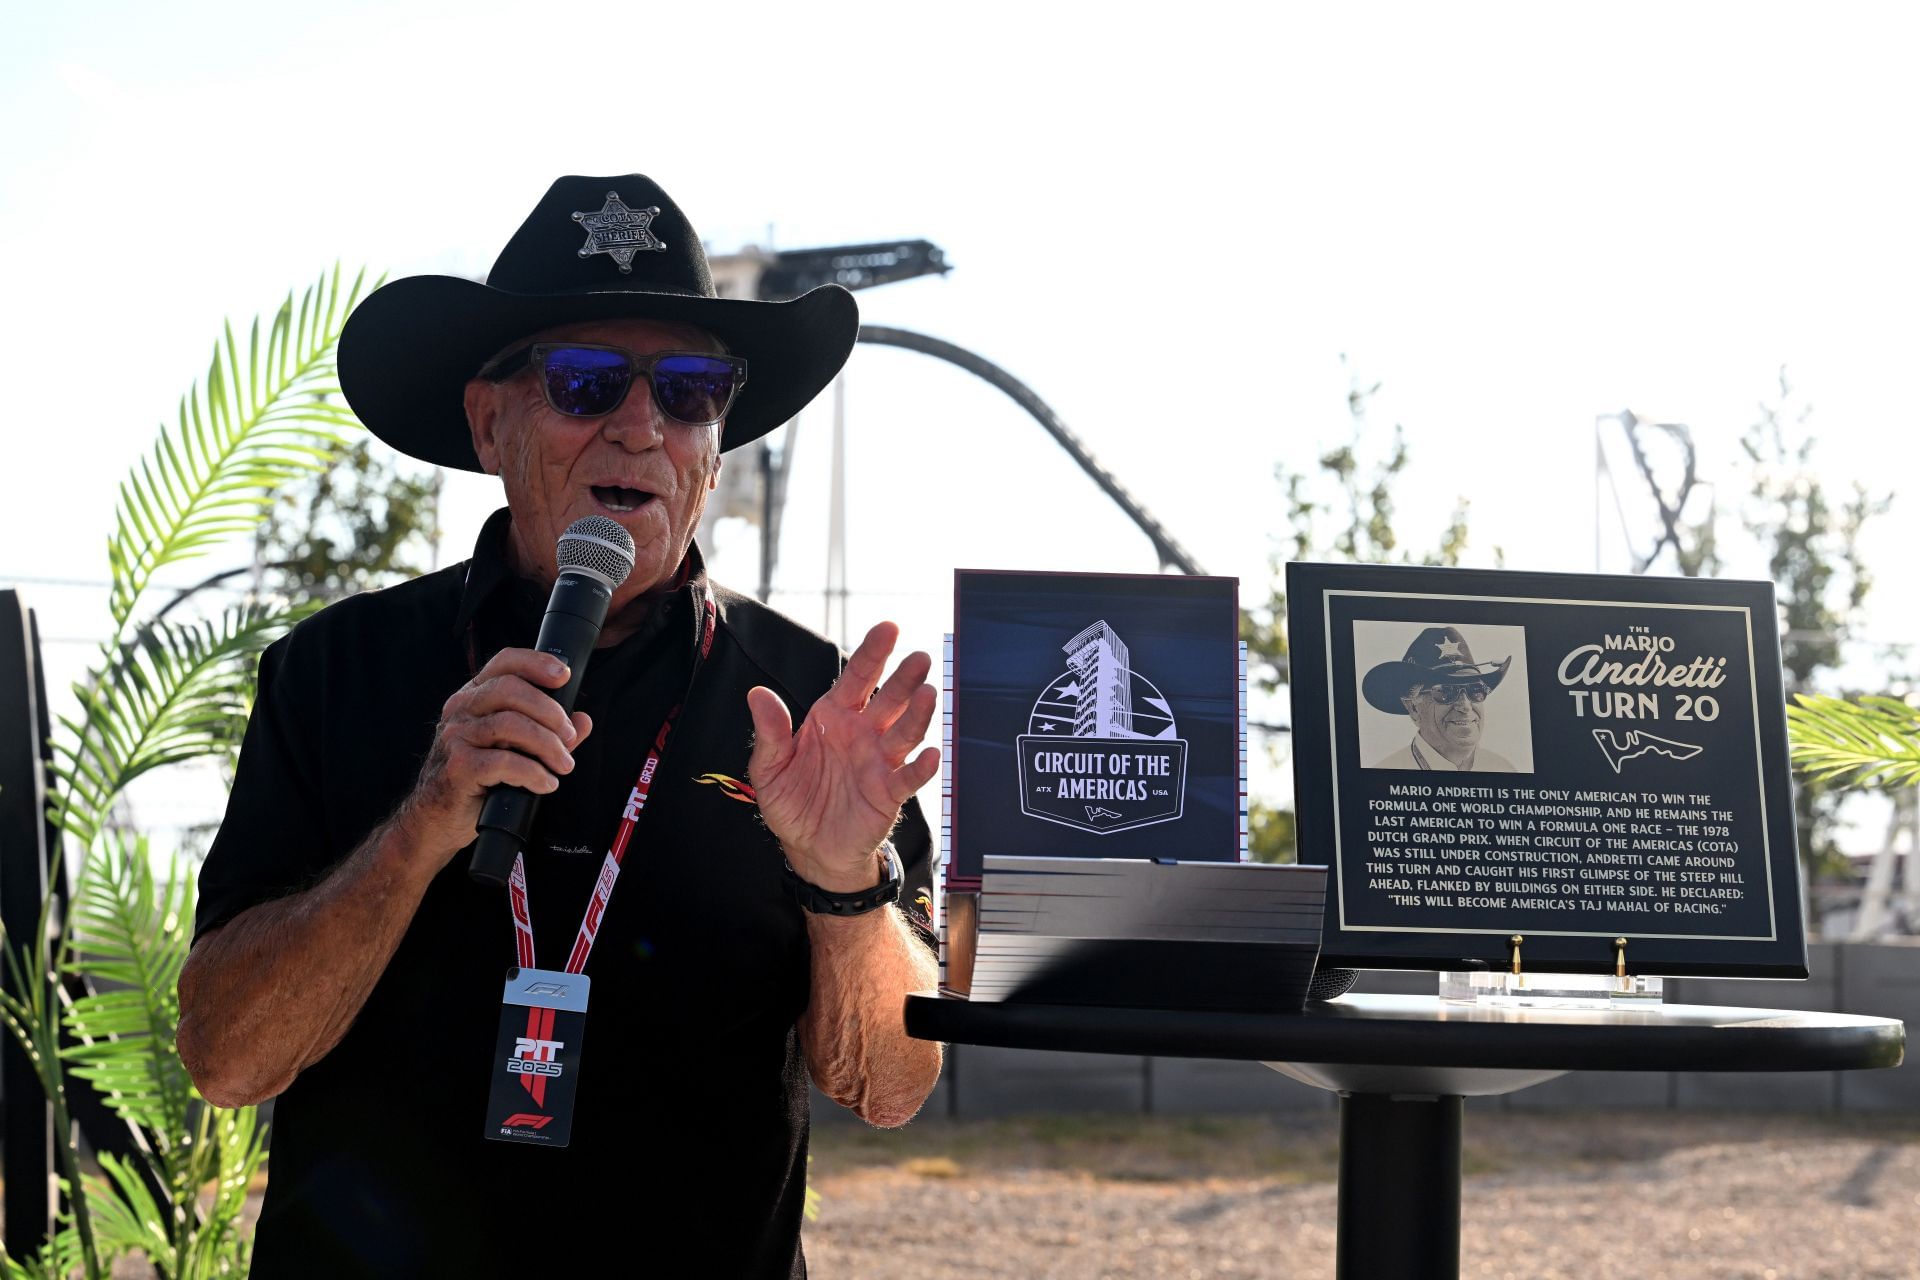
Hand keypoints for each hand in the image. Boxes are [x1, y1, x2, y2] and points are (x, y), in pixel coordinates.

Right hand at [400, 648, 593, 861]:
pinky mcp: (458, 766)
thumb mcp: (515, 749)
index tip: (564, 675)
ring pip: (510, 725)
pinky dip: (533, 773)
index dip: (536, 662)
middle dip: (550, 712)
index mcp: (474, 697)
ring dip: (548, 745)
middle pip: (510, 690)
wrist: (437, 819)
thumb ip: (549, 733)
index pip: (503, 662)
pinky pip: (503, 761)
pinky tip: (545, 784)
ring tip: (563, 765)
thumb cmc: (477, 780)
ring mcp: (456, 737)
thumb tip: (583, 721)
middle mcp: (461, 710)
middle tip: (569, 738)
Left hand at [747, 622, 939, 892]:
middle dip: (904, 678)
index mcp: (834, 717)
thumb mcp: (770, 768)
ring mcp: (879, 762)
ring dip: (917, 715)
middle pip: (888, 700)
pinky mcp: (889, 793)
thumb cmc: (792, 801)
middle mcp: (863, 733)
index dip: (873, 653)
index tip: (889, 628)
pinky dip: (921, 768)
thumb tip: (757, 694)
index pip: (857, 678)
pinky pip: (908, 778)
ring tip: (929, 694)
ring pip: (904, 733)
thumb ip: (771, 732)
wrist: (809, 848)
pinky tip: (931, 754)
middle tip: (919, 657)